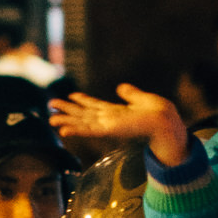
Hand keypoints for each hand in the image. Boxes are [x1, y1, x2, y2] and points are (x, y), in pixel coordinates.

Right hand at [48, 87, 187, 168]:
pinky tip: (64, 130)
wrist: (165, 121)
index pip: (96, 106)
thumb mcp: (142, 98)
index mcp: (118, 112)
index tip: (72, 95)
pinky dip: (76, 129)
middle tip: (51, 105)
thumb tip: (120, 87)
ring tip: (51, 119)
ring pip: (82, 122)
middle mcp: (110, 119)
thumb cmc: (159, 113)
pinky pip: (88, 130)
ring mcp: (108, 125)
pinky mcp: (109, 130)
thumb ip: (130, 94)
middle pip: (84, 114)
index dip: (83, 101)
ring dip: (66, 121)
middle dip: (68, 110)